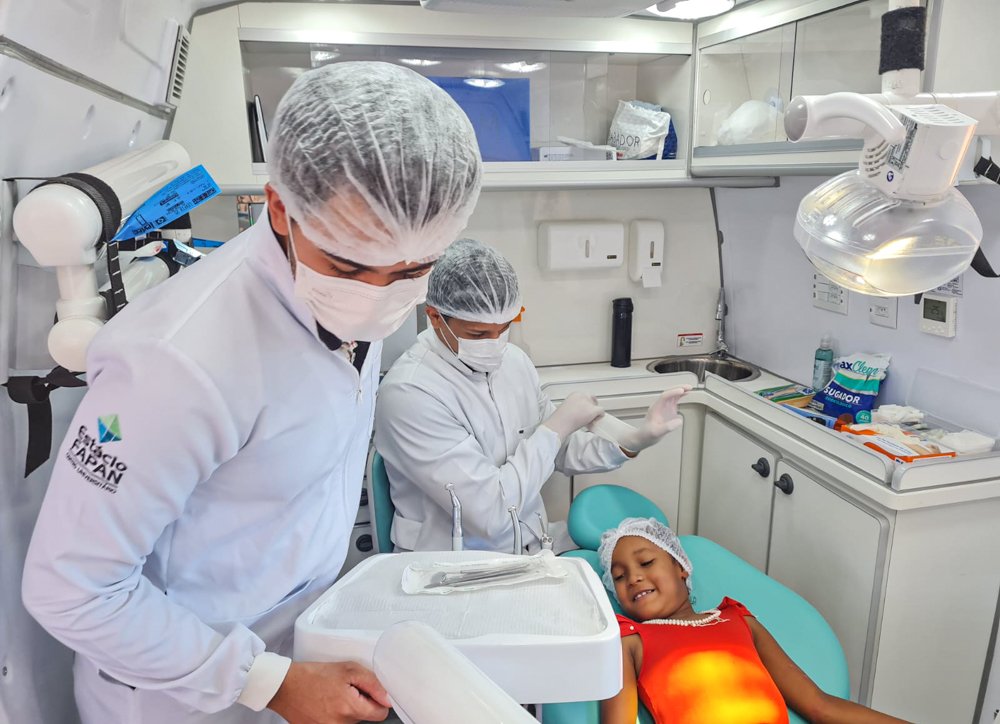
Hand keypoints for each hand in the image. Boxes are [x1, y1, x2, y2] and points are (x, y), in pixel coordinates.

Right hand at [267, 661, 390, 723]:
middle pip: (365, 718)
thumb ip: (372, 683)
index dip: (377, 700)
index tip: (369, 692)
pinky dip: (335, 716)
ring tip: (333, 696)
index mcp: (349, 708)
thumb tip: (388, 698)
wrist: (284, 687)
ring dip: (348, 710)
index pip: (380, 714)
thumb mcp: (347, 669)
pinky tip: (326, 705)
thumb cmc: (313, 675)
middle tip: (346, 689)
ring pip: (351, 722)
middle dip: (360, 703)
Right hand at [543, 391, 604, 441]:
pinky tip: (595, 421)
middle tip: (589, 415)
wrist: (560, 423)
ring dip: (594, 412)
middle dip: (591, 407)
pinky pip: (601, 411)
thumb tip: (577, 413)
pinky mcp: (593, 410)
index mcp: (575, 394)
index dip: (585, 404)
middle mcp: (582, 396)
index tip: (583, 410)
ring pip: (596, 406)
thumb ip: (573, 407)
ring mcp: (588, 403)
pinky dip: (600, 416)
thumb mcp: (565, 409)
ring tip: (590, 420)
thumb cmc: (560, 419)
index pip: (585, 396)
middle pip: (592, 399)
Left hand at [613, 385, 690, 452]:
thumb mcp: (656, 433)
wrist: (644, 437)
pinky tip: (686, 393)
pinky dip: (680, 396)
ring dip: (680, 390)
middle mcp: (660, 405)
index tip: (681, 391)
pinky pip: (674, 400)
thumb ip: (667, 427)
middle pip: (669, 392)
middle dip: (678, 388)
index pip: (664, 396)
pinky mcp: (668, 410)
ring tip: (689, 388)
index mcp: (655, 408)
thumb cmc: (647, 434)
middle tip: (688, 387)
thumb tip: (679, 421)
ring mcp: (664, 407)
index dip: (673, 392)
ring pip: (672, 395)